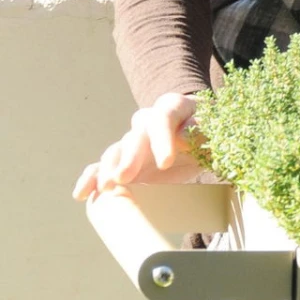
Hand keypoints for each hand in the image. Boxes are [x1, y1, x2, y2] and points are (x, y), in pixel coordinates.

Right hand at [72, 92, 203, 200]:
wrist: (203, 140)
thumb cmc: (212, 134)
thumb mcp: (215, 131)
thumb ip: (202, 131)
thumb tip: (180, 136)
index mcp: (173, 107)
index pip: (163, 118)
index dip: (162, 140)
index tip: (166, 162)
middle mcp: (148, 121)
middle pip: (135, 136)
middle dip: (130, 157)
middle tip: (125, 177)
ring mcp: (132, 141)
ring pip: (116, 150)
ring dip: (109, 169)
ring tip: (107, 187)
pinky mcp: (123, 161)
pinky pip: (101, 166)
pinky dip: (91, 178)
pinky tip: (83, 193)